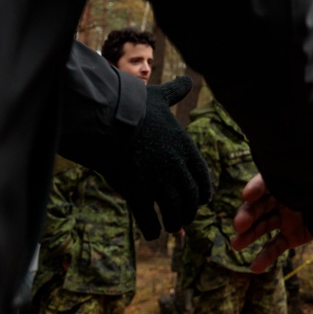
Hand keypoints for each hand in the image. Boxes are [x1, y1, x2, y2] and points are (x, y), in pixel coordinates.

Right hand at [104, 77, 212, 239]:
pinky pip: (149, 219)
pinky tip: (151, 233)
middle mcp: (177, 168)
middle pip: (190, 199)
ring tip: (170, 228)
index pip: (202, 177)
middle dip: (189, 211)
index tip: (202, 200)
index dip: (203, 192)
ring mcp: (158, 182)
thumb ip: (176, 91)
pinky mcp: (138, 192)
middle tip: (184, 219)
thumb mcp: (160, 97)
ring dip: (174, 223)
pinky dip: (152, 229)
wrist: (109, 118)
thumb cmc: (134, 106)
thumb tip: (187, 79)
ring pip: (174, 212)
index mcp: (186, 148)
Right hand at [230, 124, 312, 283]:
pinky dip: (264, 257)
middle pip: (260, 204)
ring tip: (236, 244)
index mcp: (289, 178)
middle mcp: (282, 197)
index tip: (249, 192)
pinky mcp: (290, 235)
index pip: (270, 180)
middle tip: (239, 223)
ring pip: (262, 226)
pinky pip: (275, 247)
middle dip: (248, 213)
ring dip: (249, 235)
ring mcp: (283, 217)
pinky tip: (254, 268)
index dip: (258, 186)